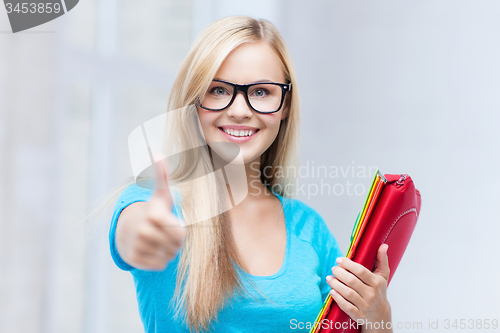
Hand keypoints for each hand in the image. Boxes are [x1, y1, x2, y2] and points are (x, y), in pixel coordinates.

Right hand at [115, 155, 185, 270]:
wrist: (131, 230)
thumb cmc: (154, 211)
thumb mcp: (161, 194)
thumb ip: (163, 176)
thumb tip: (158, 152)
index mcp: (153, 215)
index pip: (180, 234)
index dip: (180, 231)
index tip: (170, 223)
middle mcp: (143, 230)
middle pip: (175, 246)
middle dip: (174, 242)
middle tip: (164, 233)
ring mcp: (137, 245)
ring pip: (168, 257)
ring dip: (168, 251)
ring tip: (158, 241)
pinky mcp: (134, 259)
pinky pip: (159, 265)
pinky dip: (160, 261)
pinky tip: (152, 250)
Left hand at [326, 244, 391, 327]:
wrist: (380, 315)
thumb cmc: (379, 291)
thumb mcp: (383, 276)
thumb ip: (382, 260)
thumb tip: (383, 245)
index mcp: (376, 282)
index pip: (361, 271)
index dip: (348, 264)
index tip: (339, 260)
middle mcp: (371, 294)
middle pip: (352, 281)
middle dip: (339, 273)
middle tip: (333, 269)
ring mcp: (365, 305)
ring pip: (347, 293)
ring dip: (336, 284)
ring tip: (329, 278)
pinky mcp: (358, 315)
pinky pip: (346, 306)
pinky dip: (337, 298)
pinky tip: (332, 291)